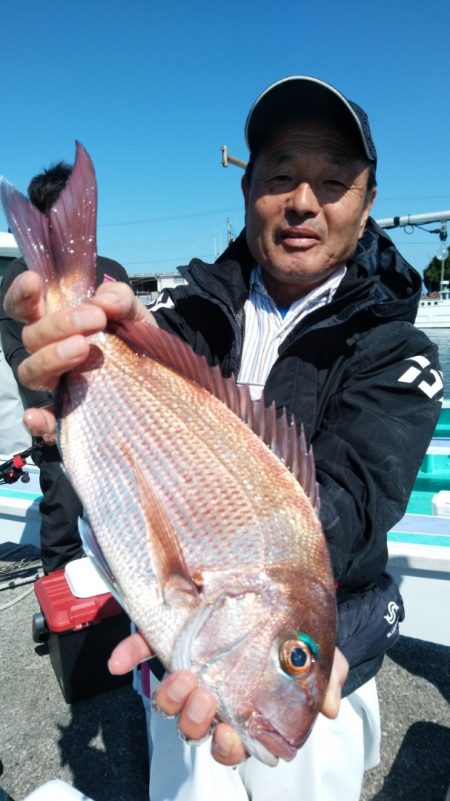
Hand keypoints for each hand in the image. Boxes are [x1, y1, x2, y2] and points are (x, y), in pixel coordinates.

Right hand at [3, 272, 151, 438]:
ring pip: (31, 372)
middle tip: (95, 319)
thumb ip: (120, 298)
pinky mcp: (69, 415)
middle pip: (31, 338)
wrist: (158, 372)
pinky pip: (45, 423)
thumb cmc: (133, 338)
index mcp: (58, 323)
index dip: (21, 295)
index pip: (25, 307)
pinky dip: (38, 422)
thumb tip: (104, 301)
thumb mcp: (132, 312)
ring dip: (51, 357)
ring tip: (83, 348)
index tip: (35, 281)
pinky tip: (38, 417)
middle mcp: (50, 351)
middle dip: (59, 323)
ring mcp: (56, 384)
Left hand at [109, 634, 347, 765]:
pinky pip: (140, 650)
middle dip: (195, 720)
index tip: (229, 733)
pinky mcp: (167, 637)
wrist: (278, 584)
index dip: (227, 747)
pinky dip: (127, 655)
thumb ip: (326, 679)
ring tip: (182, 676)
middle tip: (206, 695)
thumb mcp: (317, 652)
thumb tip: (329, 709)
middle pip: (194, 727)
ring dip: (170, 698)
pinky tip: (118, 662)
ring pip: (167, 702)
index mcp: (243, 704)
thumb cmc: (294, 630)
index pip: (230, 742)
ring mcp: (188, 666)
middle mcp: (211, 692)